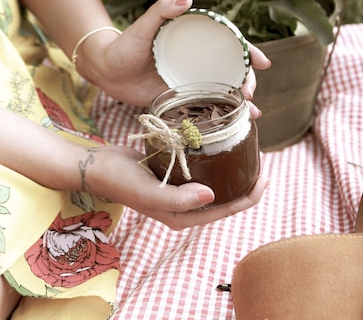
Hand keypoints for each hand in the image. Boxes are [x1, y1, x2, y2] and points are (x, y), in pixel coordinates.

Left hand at [79, 0, 271, 116]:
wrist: (107, 71)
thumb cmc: (125, 44)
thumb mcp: (144, 26)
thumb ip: (162, 10)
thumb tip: (187, 0)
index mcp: (195, 40)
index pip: (229, 44)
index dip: (248, 52)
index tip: (262, 62)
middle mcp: (199, 60)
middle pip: (233, 70)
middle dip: (247, 82)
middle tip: (248, 94)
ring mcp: (193, 81)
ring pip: (226, 90)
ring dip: (242, 101)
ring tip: (252, 112)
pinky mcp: (184, 99)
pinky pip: (209, 107)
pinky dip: (224, 115)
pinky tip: (238, 124)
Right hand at [82, 145, 268, 229]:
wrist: (97, 165)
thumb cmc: (121, 180)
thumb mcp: (149, 192)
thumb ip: (178, 199)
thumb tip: (213, 195)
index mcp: (183, 217)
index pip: (226, 211)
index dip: (249, 197)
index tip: (265, 177)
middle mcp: (185, 206)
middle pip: (226, 199)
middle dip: (246, 184)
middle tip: (261, 162)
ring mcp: (180, 190)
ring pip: (216, 182)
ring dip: (233, 171)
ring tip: (249, 154)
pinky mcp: (175, 174)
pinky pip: (203, 169)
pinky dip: (217, 160)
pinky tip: (224, 146)